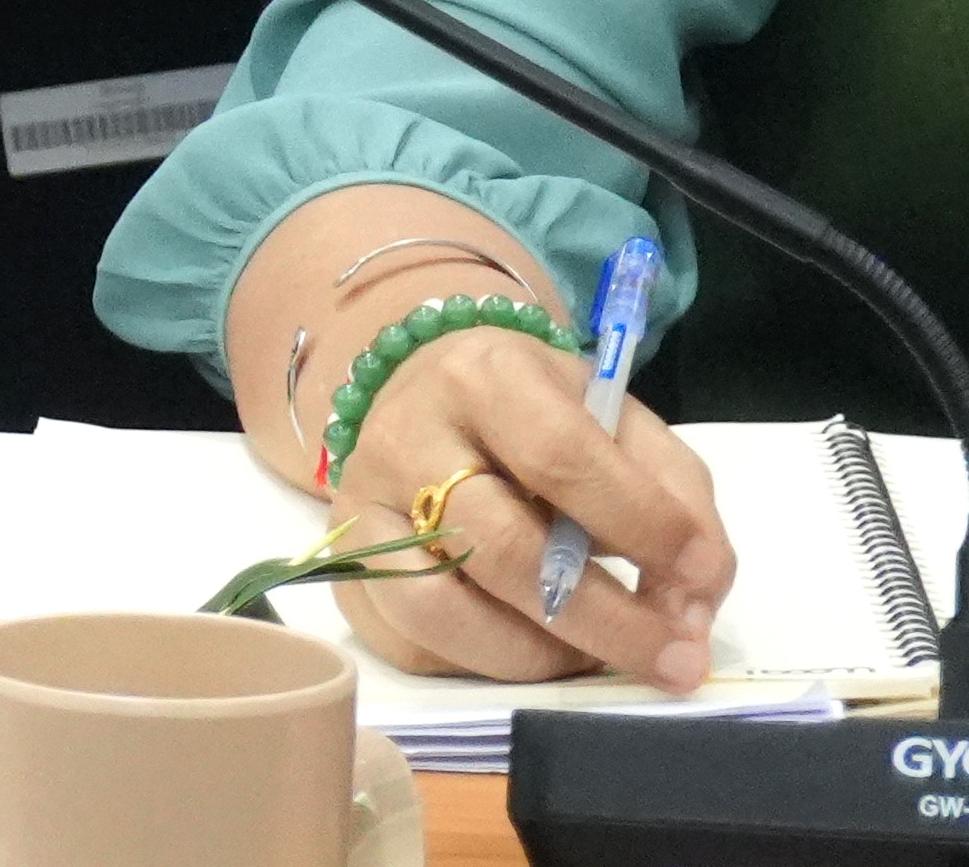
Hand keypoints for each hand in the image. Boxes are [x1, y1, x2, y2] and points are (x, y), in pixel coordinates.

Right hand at [327, 325, 734, 690]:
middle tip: (676, 660)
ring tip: (596, 657)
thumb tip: (693, 603)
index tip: (699, 576)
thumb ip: (678, 498)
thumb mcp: (619, 422)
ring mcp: (363, 507)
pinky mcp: (346, 571)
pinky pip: (412, 646)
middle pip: (502, 548)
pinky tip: (536, 650)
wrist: (426, 397)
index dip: (640, 524)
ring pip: (442, 610)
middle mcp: (406, 436)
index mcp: (482, 378)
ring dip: (541, 656)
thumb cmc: (541, 415)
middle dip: (607, 620)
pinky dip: (487, 667)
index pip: (560, 456)